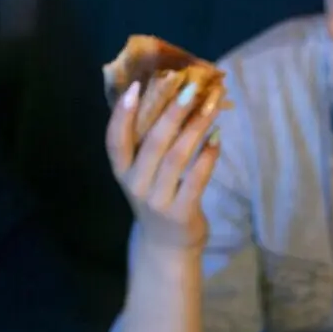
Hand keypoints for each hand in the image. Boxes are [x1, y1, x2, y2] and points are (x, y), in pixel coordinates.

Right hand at [107, 73, 223, 250]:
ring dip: (195, 128)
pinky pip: (196, 179)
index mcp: (121, 170)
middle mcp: (135, 185)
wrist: (166, 246)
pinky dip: (208, 156)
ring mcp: (158, 200)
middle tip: (190, 88)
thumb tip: (168, 95)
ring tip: (211, 107)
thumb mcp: (143, 172)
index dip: (122, 113)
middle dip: (173, 112)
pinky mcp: (181, 213)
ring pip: (177, 157)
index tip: (136, 85)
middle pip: (153, 143)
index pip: (114, 139)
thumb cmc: (157, 197)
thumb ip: (147, 142)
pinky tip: (217, 137)